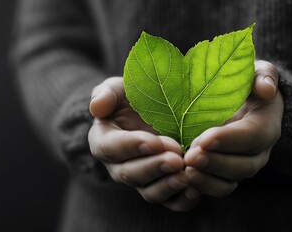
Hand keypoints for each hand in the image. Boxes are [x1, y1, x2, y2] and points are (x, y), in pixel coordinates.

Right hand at [88, 77, 199, 210]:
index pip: (111, 148)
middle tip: (176, 158)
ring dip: (167, 186)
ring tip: (185, 176)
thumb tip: (96, 107)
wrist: (155, 110)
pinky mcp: (161, 188)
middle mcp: (118, 166)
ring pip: (149, 192)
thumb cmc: (132, 98)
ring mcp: (141, 180)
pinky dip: (182, 200)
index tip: (154, 142)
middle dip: (153, 167)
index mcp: (104, 140)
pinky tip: (195, 190)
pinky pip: (169, 202)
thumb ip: (106, 94)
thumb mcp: (118, 89)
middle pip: (130, 174)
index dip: (132, 146)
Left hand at [184, 60, 282, 196]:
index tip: (205, 138)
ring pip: (229, 182)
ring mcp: (240, 167)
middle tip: (190, 156)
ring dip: (206, 179)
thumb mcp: (257, 72)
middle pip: (242, 166)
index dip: (230, 139)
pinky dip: (200, 187)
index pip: (253, 136)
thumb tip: (266, 89)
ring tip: (185, 169)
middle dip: (215, 163)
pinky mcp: (223, 176)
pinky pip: (216, 188)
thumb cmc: (245, 85)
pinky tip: (182, 178)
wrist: (240, 104)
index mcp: (265, 125)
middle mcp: (257, 152)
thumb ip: (264, 75)